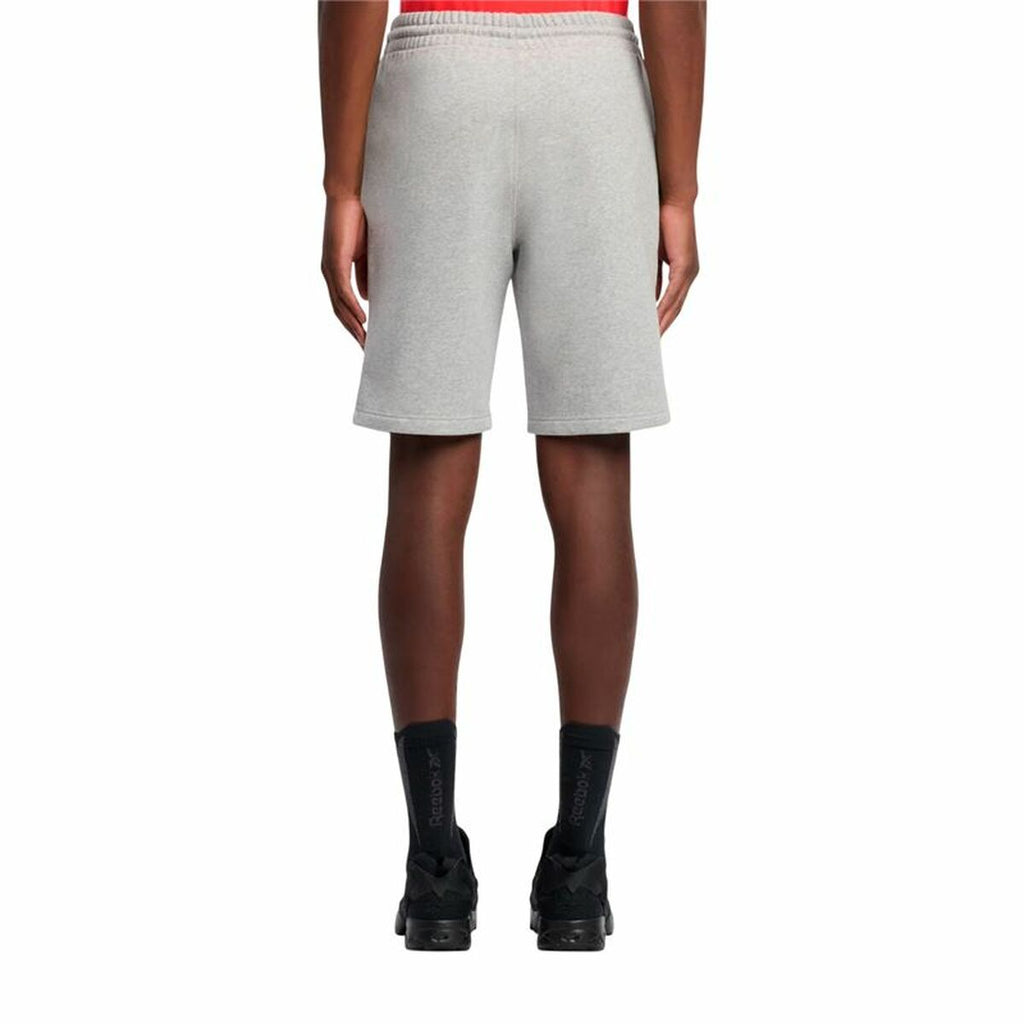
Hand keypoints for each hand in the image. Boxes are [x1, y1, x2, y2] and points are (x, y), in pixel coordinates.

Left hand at [321, 195, 368, 345]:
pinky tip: (362, 320)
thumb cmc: (358, 219)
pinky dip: (352, 307)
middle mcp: (329, 273)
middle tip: (366, 349)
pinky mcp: (334, 261)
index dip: (353, 324)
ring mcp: (330, 268)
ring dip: (352, 325)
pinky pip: (342, 291)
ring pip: (339, 305)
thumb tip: (367, 298)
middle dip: (353, 331)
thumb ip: (365, 276)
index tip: (365, 340)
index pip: (343, 305)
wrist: (349, 195)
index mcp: (335, 272)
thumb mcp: (366, 254)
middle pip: (339, 311)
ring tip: (364, 341)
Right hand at [655, 201, 698, 335]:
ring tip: (651, 340)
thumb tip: (645, 296)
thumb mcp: (652, 254)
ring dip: (663, 324)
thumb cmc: (661, 221)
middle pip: (675, 309)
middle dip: (662, 328)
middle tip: (650, 346)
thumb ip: (651, 275)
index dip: (662, 320)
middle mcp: (689, 275)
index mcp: (682, 273)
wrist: (674, 200)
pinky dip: (663, 309)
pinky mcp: (684, 266)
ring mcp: (689, 272)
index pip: (672, 303)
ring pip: (674, 305)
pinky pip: (672, 293)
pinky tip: (655, 322)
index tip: (651, 334)